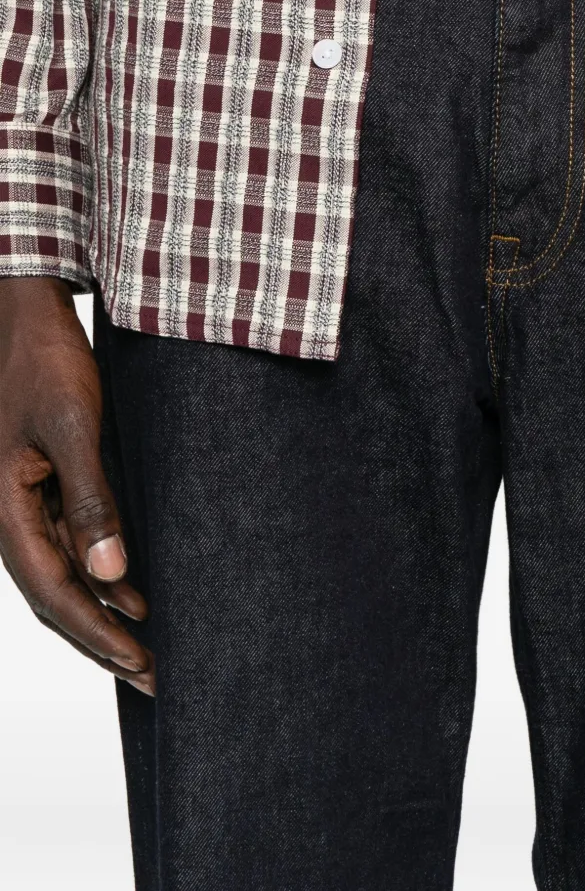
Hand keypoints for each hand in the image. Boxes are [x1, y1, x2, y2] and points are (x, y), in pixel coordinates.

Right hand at [0, 277, 153, 691]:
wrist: (26, 316)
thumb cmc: (46, 363)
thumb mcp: (73, 425)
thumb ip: (90, 498)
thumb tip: (111, 572)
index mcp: (4, 511)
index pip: (54, 594)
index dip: (98, 634)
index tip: (143, 663)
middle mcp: (8, 518)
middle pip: (55, 600)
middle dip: (104, 643)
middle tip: (156, 679)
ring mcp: (23, 505)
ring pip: (61, 579)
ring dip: (103, 617)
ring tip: (148, 651)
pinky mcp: (43, 488)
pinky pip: (68, 549)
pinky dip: (100, 578)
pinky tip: (133, 590)